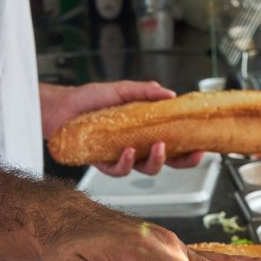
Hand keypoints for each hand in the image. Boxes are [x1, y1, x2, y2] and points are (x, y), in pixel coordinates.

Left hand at [40, 81, 202, 175]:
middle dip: (181, 161)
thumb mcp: (121, 90)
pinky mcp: (103, 163)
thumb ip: (145, 92)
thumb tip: (169, 94)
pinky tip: (126, 151)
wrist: (59, 107)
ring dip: (155, 161)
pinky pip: (118, 170)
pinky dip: (125, 162)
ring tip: (158, 147)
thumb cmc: (87, 99)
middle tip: (189, 153)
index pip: (173, 144)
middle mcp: (135, 146)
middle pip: (165, 162)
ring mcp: (120, 156)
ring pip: (144, 169)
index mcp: (144, 131)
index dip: (189, 149)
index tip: (201, 147)